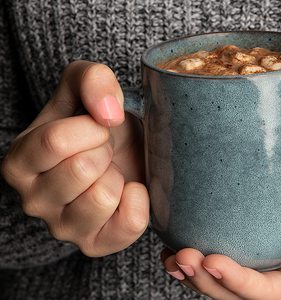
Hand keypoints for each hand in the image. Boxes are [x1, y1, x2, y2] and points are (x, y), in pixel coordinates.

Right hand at [1, 61, 149, 256]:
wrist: (121, 155)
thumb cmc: (97, 124)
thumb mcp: (87, 86)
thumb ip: (91, 79)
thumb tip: (107, 113)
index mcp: (19, 161)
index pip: (56, 141)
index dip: (91, 128)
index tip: (96, 128)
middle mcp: (32, 200)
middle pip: (83, 168)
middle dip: (105, 151)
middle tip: (104, 152)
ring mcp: (63, 227)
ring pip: (103, 197)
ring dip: (118, 176)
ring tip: (111, 172)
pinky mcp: (95, 244)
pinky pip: (129, 223)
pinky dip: (139, 201)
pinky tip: (128, 191)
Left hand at [161, 162, 280, 298]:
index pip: (267, 294)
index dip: (238, 284)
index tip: (213, 261)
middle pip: (237, 295)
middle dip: (207, 282)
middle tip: (183, 256)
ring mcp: (264, 267)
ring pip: (222, 285)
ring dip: (195, 276)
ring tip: (172, 256)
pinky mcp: (251, 248)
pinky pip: (220, 263)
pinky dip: (197, 261)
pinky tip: (173, 248)